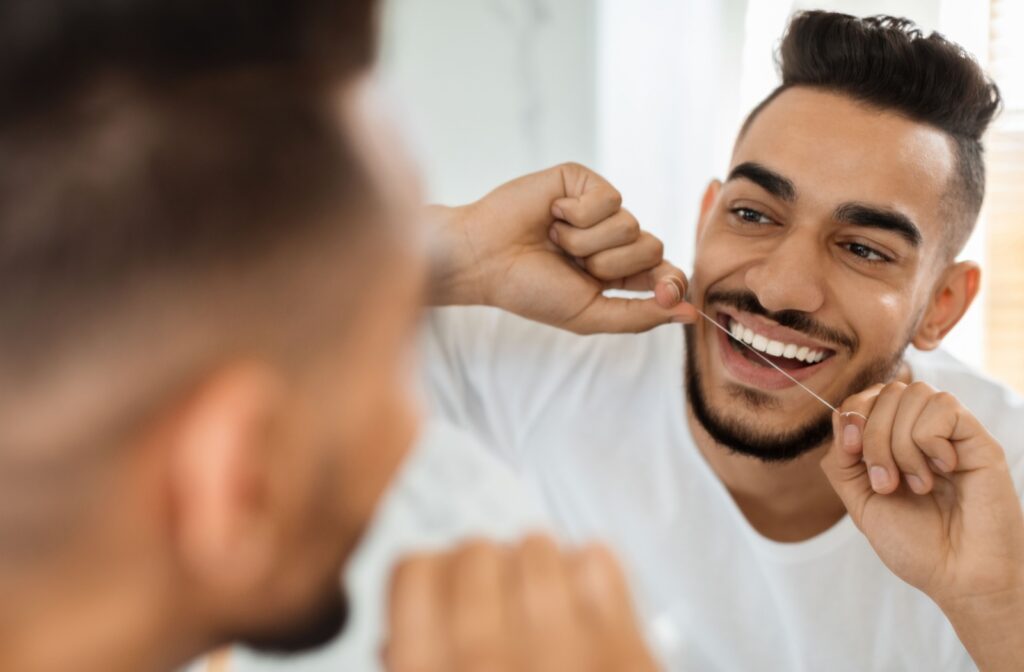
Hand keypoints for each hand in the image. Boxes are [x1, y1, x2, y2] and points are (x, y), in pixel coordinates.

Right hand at [384, 535, 659, 671]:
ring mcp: (563, 651)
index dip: (429, 577)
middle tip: (499, 607)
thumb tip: (400, 636)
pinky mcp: (627, 647)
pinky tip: (587, 611)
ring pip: (536, 544)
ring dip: (538, 569)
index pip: (413, 568)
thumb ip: (414, 669)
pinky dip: (592, 574)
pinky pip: (597, 558)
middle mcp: (487, 656)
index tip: (445, 591)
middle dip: (486, 574)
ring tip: (546, 609)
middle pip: (476, 548)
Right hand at [430, 162, 695, 333]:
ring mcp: (598, 209)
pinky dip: (578, 213)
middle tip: (572, 264)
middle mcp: (611, 239)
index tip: (667, 291)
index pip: (665, 273)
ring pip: (631, 224)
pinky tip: (553, 214)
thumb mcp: (589, 315)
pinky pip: (610, 198)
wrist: (485, 258)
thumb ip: (641, 315)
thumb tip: (692, 314)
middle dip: (612, 264)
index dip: (671, 281)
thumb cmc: (530, 290)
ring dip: (587, 240)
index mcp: (616, 274)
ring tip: (555, 240)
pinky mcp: (584, 181)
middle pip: (652, 247)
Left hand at [821, 382, 1023, 669]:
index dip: (852, 416)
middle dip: (874, 436)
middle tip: (887, 482)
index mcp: (890, 444)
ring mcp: (949, 433)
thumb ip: (842, 462)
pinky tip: (942, 470)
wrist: (959, 576)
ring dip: (902, 442)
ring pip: (913, 393)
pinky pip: (944, 406)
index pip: (864, 398)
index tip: (853, 453)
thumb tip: (841, 420)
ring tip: (917, 484)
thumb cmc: (916, 545)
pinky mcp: (976, 439)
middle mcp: (919, 432)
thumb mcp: (862, 503)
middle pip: (885, 392)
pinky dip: (931, 439)